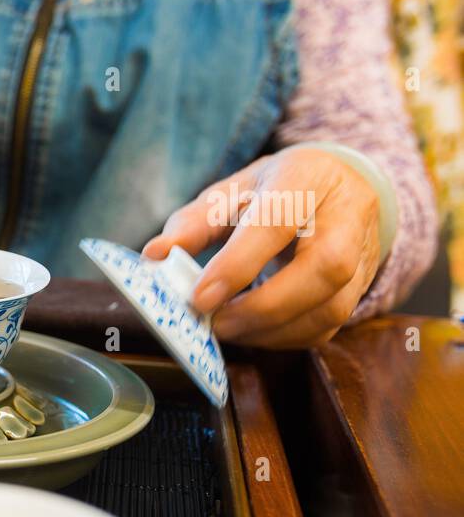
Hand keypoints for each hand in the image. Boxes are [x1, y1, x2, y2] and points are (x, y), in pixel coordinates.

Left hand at [142, 147, 381, 347]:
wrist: (335, 187)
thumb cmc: (274, 190)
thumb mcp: (230, 192)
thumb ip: (192, 223)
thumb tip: (153, 255)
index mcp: (306, 178)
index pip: (277, 222)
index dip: (238, 264)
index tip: (199, 298)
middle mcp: (347, 214)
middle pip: (324, 268)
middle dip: (264, 306)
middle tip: (215, 323)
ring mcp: (363, 253)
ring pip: (332, 306)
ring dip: (273, 330)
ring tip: (228, 329)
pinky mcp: (361, 286)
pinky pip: (329, 326)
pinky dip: (286, 338)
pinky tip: (253, 332)